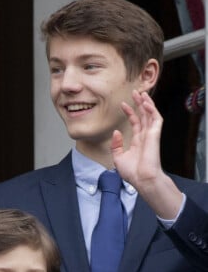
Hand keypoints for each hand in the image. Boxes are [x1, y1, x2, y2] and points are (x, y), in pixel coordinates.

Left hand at [111, 90, 182, 218]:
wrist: (142, 180)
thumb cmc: (133, 173)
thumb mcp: (118, 158)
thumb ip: (116, 145)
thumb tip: (116, 132)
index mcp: (137, 141)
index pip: (135, 122)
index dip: (129, 112)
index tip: (122, 104)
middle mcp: (145, 137)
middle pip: (143, 116)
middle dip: (139, 103)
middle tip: (135, 92)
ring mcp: (151, 135)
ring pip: (151, 115)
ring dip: (147, 103)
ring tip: (142, 93)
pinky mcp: (155, 136)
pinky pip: (156, 120)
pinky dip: (152, 110)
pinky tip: (147, 103)